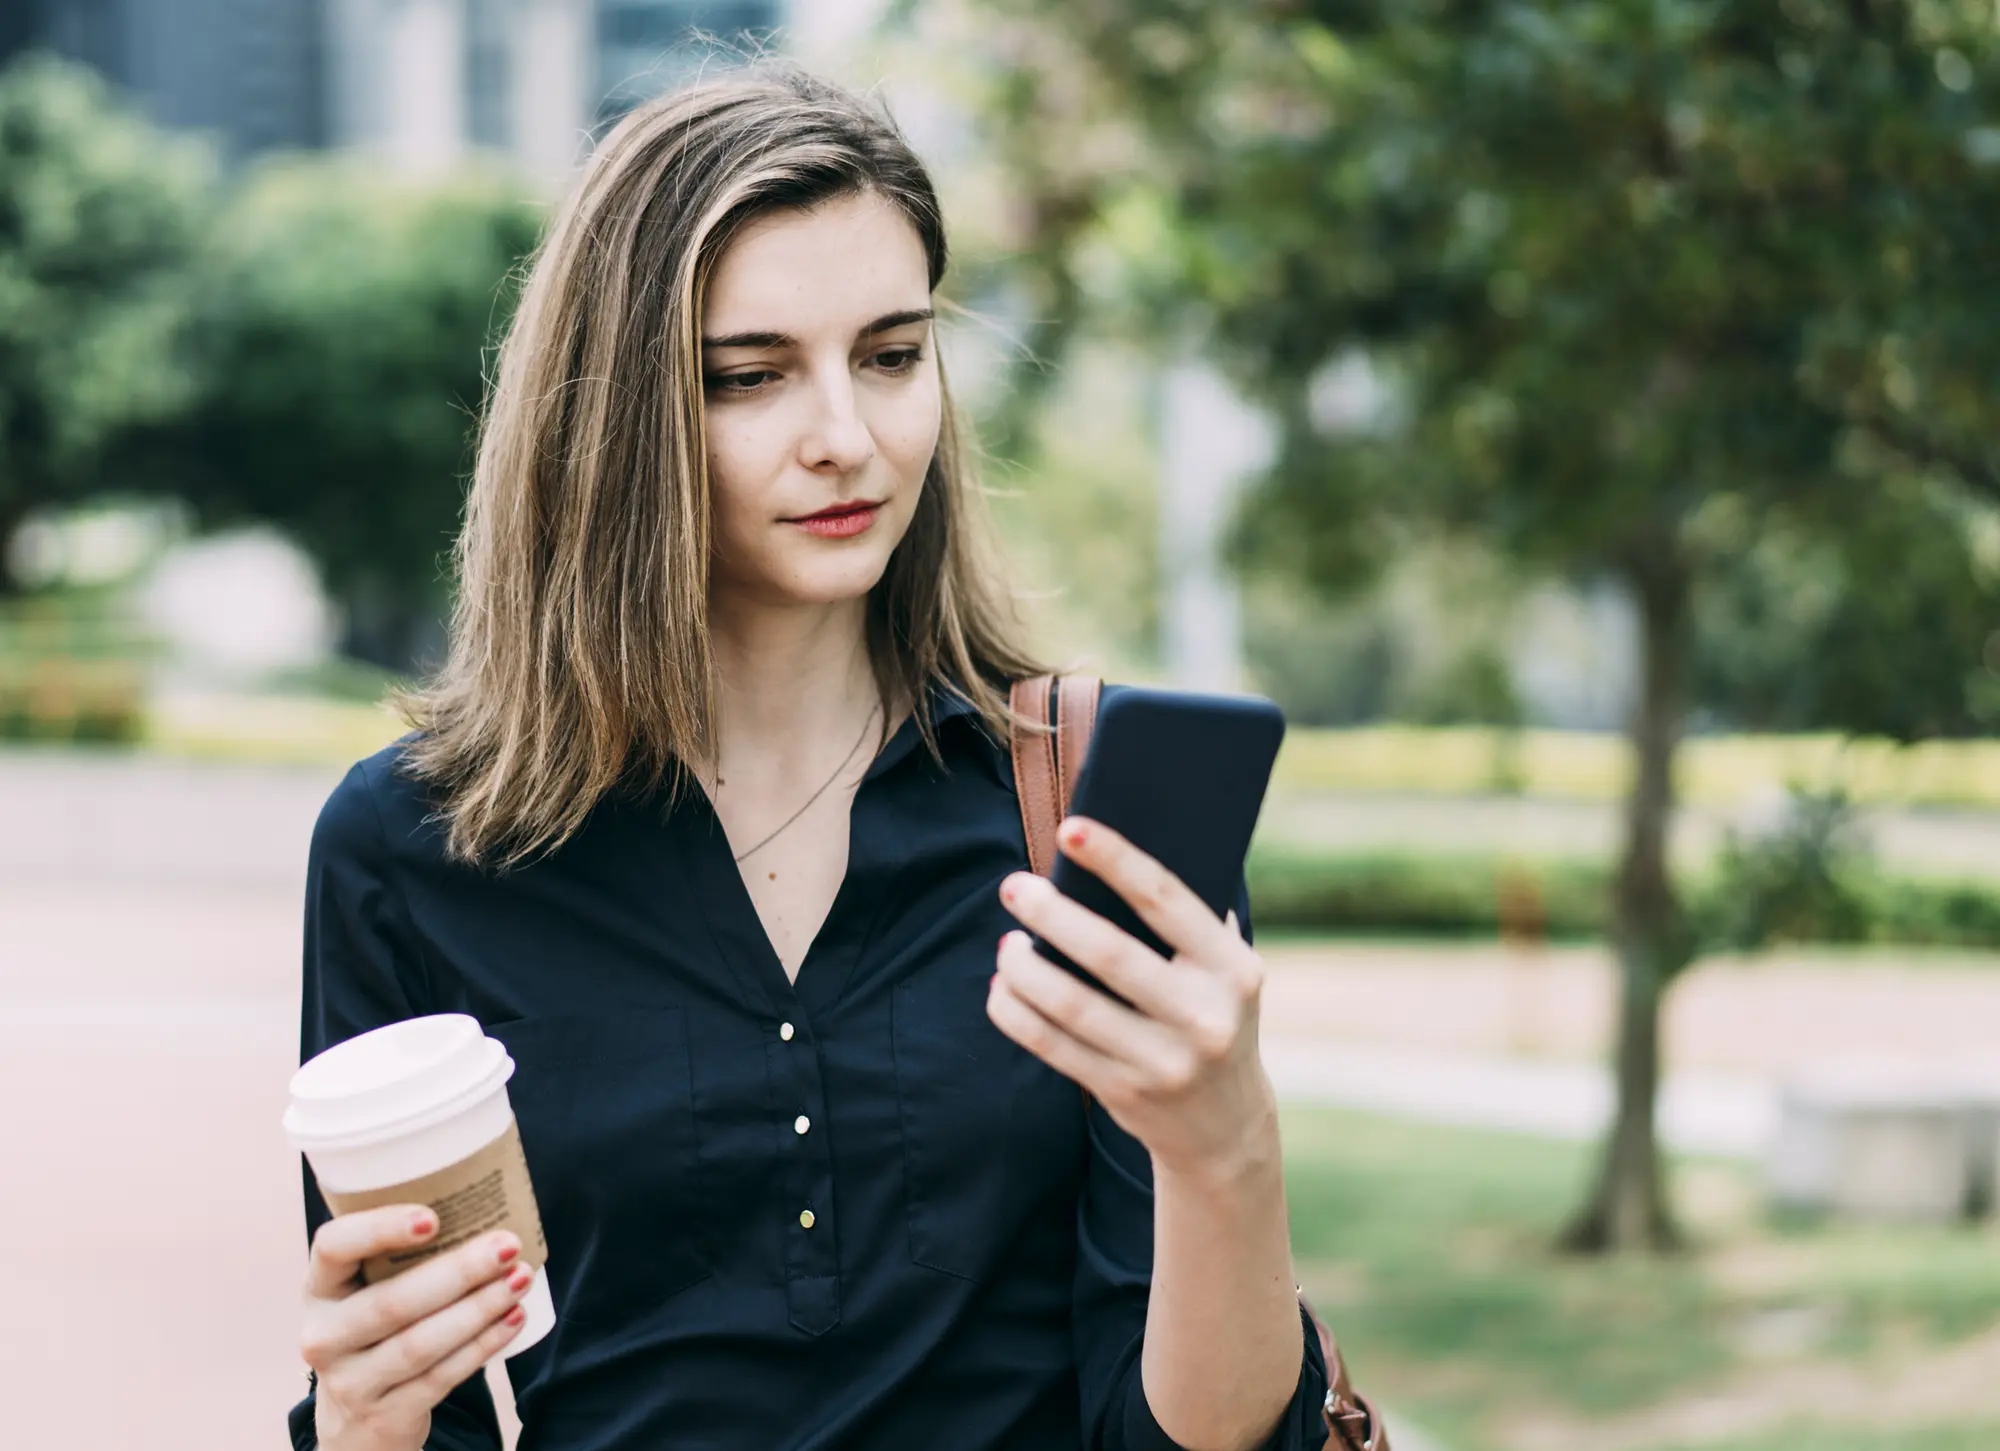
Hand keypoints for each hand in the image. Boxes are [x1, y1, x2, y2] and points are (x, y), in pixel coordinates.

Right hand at [302, 1206, 533, 1450]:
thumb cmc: (377, 1330)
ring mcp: (350, 1383)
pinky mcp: (384, 1416)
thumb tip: (488, 1204)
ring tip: (520, 1279)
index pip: (332, 1247)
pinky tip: (514, 1318)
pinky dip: (483, 1345)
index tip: (433, 1218)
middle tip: (508, 1245)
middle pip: (391, 1303)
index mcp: (319, 1288)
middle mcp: (323, 1336)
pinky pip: (440, 1377)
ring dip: (479, 1308)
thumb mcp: (369, 1290)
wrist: (358, 1418)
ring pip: (421, 1344)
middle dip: (458, 1272)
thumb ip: (404, 1255)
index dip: (379, 1230)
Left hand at [989, 816, 1278, 1183]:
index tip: (1070, 829)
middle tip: (1013, 887)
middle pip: (1110, 954)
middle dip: (1052, 914)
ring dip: (1025, 969)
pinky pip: (1052, 1047)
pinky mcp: (1123, 1093)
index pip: (1166, 900)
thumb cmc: (1212, 1013)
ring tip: (1008, 943)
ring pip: (1071, 1006)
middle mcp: (1203, 1017)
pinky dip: (1016, 1013)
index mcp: (1232, 969)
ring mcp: (1163, 1062)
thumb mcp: (1224, 968)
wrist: (1224, 1124)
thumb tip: (1110, 852)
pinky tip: (1003, 987)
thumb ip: (1186, 919)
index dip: (1115, 860)